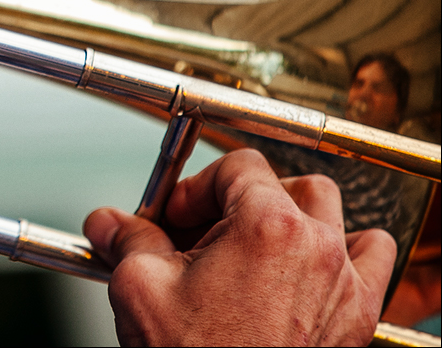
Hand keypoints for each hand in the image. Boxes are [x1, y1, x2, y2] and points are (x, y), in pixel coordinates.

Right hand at [83, 149, 396, 345]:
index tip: (174, 216)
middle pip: (284, 184)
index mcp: (265, 225)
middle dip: (239, 200)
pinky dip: (347, 251)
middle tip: (202, 233)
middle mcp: (315, 247)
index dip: (196, 187)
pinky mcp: (356, 315)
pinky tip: (310, 265)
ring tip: (252, 245)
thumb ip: (127, 241)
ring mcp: (343, 281)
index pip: (236, 167)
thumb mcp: (141, 288)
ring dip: (292, 216)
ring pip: (331, 213)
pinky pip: (373, 257)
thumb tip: (108, 224)